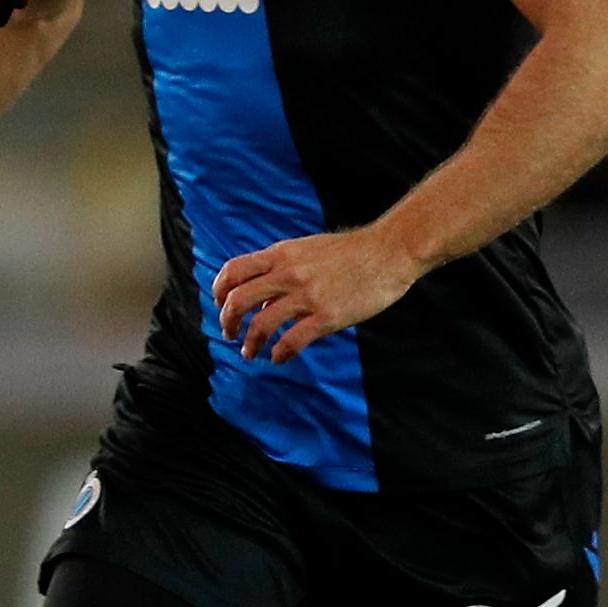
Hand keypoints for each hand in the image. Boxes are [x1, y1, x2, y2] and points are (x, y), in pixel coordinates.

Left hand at [210, 227, 423, 362]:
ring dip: (250, 343)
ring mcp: (307, 296)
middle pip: (238, 300)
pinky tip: (280, 357)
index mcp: (281, 254)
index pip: (233, 271)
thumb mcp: (307, 249)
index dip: (219, 291)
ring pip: (261, 324)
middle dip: (227, 321)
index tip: (220, 305)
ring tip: (250, 352)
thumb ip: (282, 268)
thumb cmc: (350, 252)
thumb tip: (262, 298)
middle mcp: (288, 274)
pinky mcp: (327, 316)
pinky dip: (280, 354)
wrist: (388, 252)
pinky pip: (291, 341)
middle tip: (230, 334)